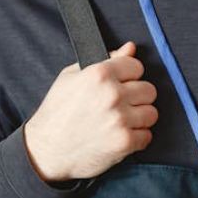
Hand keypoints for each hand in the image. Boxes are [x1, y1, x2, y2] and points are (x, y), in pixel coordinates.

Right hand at [23, 41, 157, 181]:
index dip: (129, 76)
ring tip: (120, 122)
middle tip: (121, 106)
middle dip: (137, 97)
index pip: (137, 66)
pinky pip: (147, 136)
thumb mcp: (72, 77)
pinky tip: (120, 136)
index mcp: (99, 74)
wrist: (45, 150)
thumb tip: (130, 48)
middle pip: (149, 90)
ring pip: (151, 113)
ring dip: (139, 118)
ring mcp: (120, 119)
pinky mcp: (124, 141)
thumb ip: (105, 60)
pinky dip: (137, 138)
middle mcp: (112, 94)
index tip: (121, 85)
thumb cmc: (57, 113)